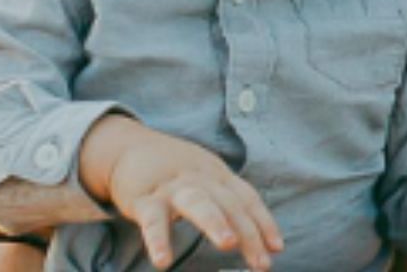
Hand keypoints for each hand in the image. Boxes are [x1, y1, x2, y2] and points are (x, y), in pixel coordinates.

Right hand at [78, 115, 283, 270]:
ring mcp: (172, 187)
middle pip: (230, 204)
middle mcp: (200, 179)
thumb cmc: (175, 170)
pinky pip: (152, 220)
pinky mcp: (143, 198)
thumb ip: (228, 200)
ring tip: (229, 244)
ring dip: (215, 222)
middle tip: (262, 262)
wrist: (128, 147)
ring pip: (198, 202)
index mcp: (218, 176)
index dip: (264, 222)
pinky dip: (157, 240)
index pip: (247, 199)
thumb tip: (256, 235)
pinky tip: (162, 261)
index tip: (277, 247)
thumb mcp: (207, 177)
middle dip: (249, 232)